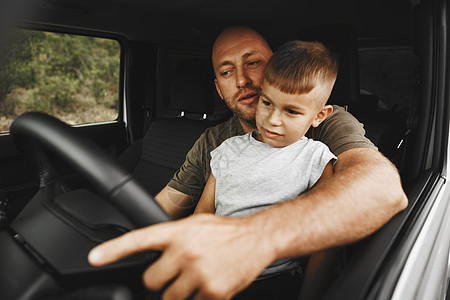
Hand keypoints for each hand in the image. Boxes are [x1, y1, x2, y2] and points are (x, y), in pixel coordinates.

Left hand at [88, 214, 273, 299]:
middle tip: (174, 272)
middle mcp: (186, 252)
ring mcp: (198, 274)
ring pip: (170, 298)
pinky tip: (209, 283)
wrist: (256, 239)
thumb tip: (151, 253)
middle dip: (159, 281)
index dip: (113, 251)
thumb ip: (172, 237)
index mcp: (178, 232)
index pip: (139, 240)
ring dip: (178, 292)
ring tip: (195, 277)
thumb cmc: (224, 231)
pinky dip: (198, 299)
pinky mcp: (212, 293)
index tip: (95, 258)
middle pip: (151, 281)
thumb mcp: (195, 223)